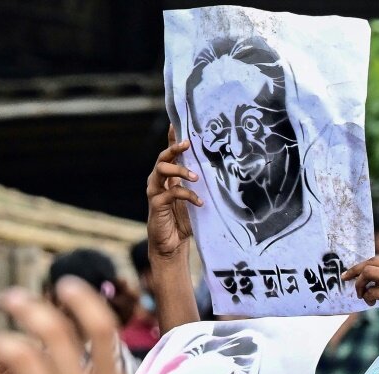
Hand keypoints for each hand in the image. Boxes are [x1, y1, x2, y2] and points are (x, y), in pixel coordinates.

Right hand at [147, 125, 202, 260]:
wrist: (172, 244)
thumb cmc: (183, 220)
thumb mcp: (195, 199)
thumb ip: (201, 186)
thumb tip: (223, 172)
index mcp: (168, 177)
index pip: (170, 153)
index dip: (172, 138)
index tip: (177, 123)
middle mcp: (159, 180)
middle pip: (162, 157)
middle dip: (174, 148)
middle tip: (188, 144)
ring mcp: (155, 191)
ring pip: (161, 169)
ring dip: (180, 170)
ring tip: (196, 177)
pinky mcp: (156, 204)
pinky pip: (171, 193)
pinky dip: (187, 195)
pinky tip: (199, 202)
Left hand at [342, 255, 378, 336]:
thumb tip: (370, 275)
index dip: (365, 266)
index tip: (354, 273)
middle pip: (371, 261)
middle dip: (355, 270)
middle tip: (345, 278)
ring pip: (368, 272)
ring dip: (359, 284)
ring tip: (361, 295)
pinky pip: (372, 291)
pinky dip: (367, 297)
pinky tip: (371, 304)